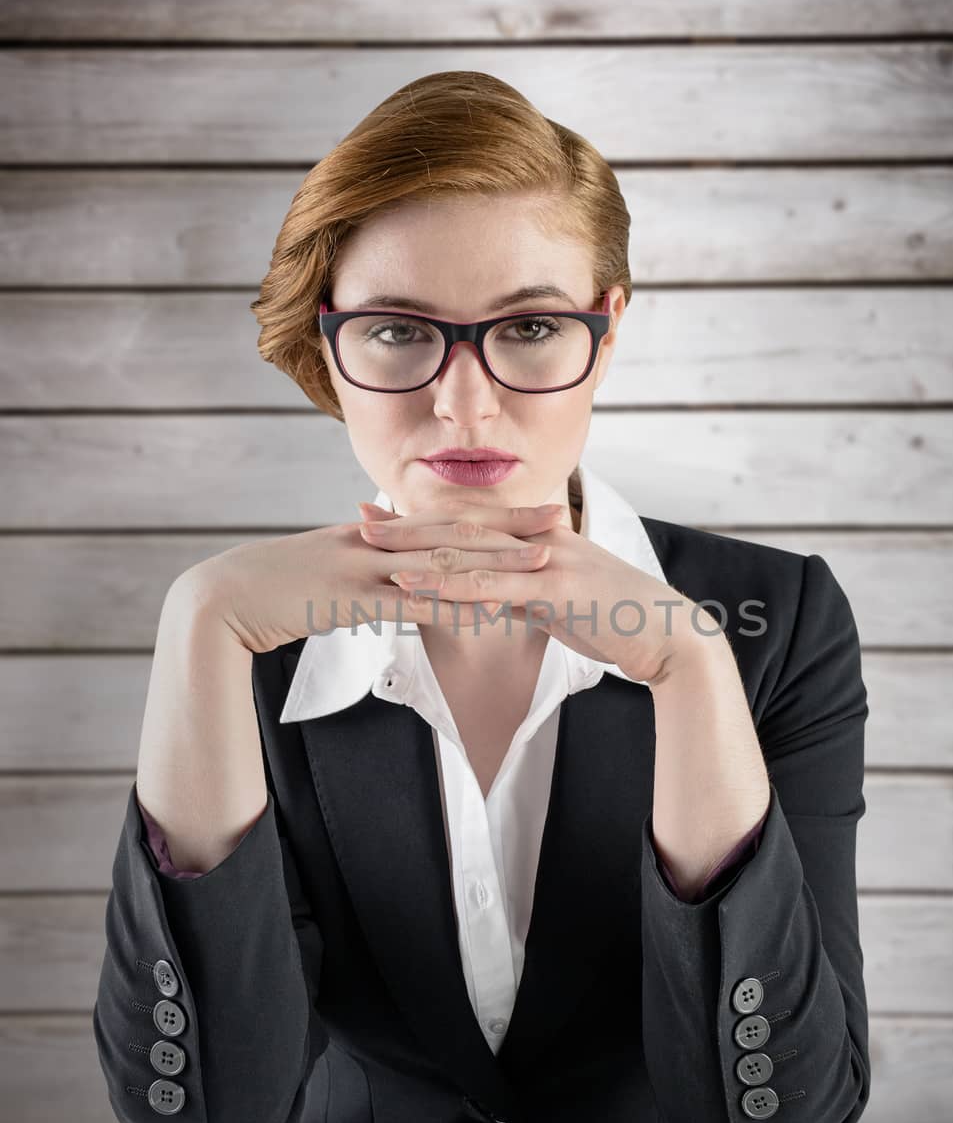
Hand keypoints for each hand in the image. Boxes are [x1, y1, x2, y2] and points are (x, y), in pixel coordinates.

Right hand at [178, 501, 564, 653]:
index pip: (442, 519)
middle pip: (452, 531)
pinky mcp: (348, 598)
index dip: (493, 515)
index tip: (536, 511)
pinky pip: (409, 603)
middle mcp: (372, 542)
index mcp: (371, 533)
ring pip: (440, 563)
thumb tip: (401, 577)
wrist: (223, 598)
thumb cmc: (273, 589)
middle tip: (560, 521)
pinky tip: (485, 611)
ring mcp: (361, 567)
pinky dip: (450, 606)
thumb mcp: (327, 569)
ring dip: (492, 564)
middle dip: (509, 527)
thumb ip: (366, 567)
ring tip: (540, 566)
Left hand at [358, 501, 705, 684]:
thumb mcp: (563, 602)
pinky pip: (493, 585)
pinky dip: (451, 585)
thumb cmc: (618, 620)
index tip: (384, 516)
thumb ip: (528, 593)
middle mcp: (541, 538)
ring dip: (418, 551)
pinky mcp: (555, 588)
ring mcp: (548, 559)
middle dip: (409, 525)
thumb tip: (500, 600)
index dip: (426, 518)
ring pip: (471, 551)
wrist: (666, 635)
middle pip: (462, 527)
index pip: (474, 521)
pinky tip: (417, 588)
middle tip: (360, 521)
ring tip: (373, 551)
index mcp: (542, 536)